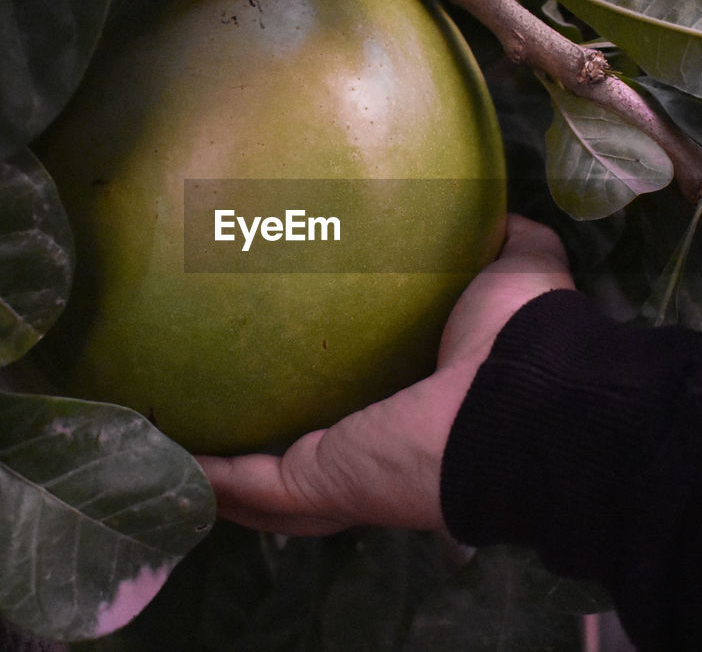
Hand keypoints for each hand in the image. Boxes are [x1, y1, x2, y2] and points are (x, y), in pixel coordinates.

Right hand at [196, 214, 574, 535]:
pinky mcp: (325, 479)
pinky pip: (256, 487)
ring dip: (224, 474)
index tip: (297, 358)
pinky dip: (213, 478)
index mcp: (424, 402)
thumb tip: (496, 213)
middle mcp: (384, 447)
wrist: (528, 392)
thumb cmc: (525, 331)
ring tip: (174, 441)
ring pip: (273, 488)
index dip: (335, 392)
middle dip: (265, 448)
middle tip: (215, 410)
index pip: (369, 405)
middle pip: (311, 457)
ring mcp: (350, 471)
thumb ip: (505, 243)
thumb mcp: (515, 269)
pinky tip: (172, 455)